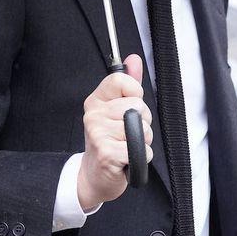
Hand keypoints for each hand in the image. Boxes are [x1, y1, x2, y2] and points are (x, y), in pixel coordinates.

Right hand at [77, 54, 153, 208]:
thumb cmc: (109, 142)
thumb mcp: (116, 110)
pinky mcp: (107, 153)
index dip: (135, 93)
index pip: (123, 80)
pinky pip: (140, 150)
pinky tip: (126, 160)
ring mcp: (98, 134)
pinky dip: (140, 158)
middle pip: (137, 106)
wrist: (94, 177)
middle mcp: (94, 115)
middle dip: (143, 123)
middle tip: (127, 135)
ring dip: (142, 142)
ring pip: (142, 129)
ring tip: (126, 147)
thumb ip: (127, 84)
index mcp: (96, 101)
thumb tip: (133, 58)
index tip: (129, 106)